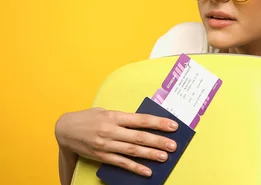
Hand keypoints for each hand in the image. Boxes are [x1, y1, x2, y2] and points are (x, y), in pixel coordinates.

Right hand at [55, 107, 178, 176]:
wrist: (65, 129)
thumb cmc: (88, 118)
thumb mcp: (106, 112)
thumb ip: (124, 118)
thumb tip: (145, 122)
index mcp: (114, 116)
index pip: (141, 119)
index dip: (158, 122)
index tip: (173, 126)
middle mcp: (111, 131)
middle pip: (139, 137)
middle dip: (158, 141)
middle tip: (173, 145)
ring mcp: (106, 145)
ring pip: (132, 150)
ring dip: (150, 154)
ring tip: (165, 157)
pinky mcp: (102, 156)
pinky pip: (121, 163)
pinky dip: (135, 168)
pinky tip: (147, 171)